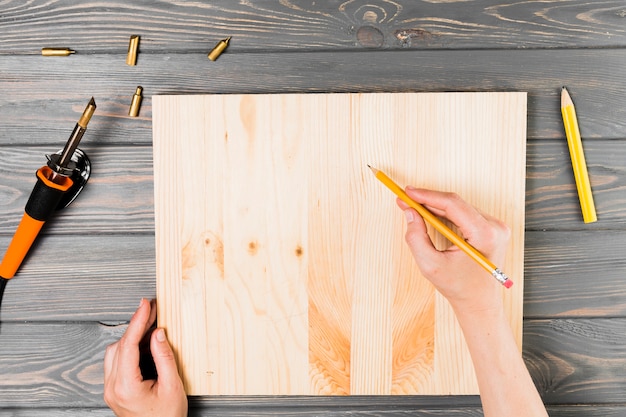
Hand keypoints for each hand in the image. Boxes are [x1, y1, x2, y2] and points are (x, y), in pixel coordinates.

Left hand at [104, 299, 187, 416]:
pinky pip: (116, 362)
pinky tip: (143, 343)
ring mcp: (110, 390)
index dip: (138, 321)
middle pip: (119, 346)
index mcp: (126, 387)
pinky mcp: (114, 390)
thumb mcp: (172, 386)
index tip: (145, 305)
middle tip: (151, 310)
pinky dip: (128, 348)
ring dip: (131, 337)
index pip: (128, 345)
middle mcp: (113, 388)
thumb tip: (158, 334)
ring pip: (115, 352)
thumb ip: (164, 358)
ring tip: (150, 326)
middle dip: (136, 325)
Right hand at [397, 187, 510, 313]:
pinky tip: (430, 214)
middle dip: (428, 200)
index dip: (427, 196)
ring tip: (414, 207)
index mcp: (484, 235)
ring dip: (436, 206)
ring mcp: (496, 227)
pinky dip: (446, 213)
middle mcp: (494, 227)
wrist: (479, 303)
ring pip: (460, 207)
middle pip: (456, 204)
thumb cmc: (458, 288)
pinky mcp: (492, 229)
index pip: (452, 204)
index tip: (408, 192)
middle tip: (405, 199)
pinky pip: (465, 214)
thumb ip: (416, 238)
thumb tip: (410, 213)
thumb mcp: (430, 265)